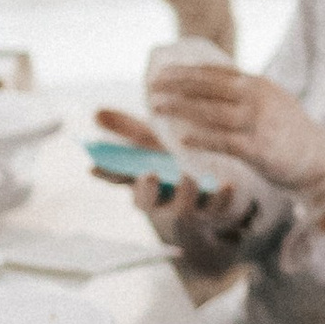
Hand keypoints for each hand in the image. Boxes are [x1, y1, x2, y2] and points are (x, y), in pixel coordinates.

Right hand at [92, 110, 261, 262]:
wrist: (211, 185)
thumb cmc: (174, 161)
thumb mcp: (152, 146)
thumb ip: (127, 132)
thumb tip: (96, 112)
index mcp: (148, 192)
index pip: (135, 193)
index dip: (129, 182)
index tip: (131, 170)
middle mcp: (167, 206)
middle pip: (155, 206)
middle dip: (153, 193)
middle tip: (154, 174)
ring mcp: (193, 210)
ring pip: (188, 211)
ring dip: (187, 196)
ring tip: (189, 178)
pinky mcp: (218, 209)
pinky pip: (221, 209)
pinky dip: (223, 199)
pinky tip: (227, 184)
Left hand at [149, 66, 324, 218]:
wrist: (319, 159)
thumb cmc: (288, 132)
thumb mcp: (270, 101)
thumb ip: (243, 93)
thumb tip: (208, 86)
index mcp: (257, 84)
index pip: (215, 72)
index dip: (186, 71)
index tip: (161, 72)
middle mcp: (258, 97)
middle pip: (209, 87)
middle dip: (177, 85)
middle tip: (151, 87)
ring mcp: (260, 122)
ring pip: (213, 112)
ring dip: (182, 108)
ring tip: (156, 107)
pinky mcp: (260, 148)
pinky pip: (224, 142)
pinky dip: (202, 138)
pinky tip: (182, 139)